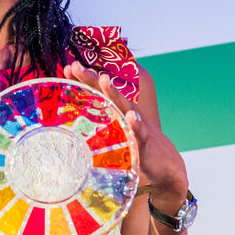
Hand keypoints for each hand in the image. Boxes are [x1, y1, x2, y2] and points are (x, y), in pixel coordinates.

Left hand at [62, 62, 188, 204]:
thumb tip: (71, 129)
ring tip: (103, 79)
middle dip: (92, 78)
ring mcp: (137, 126)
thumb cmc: (137, 147)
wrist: (167, 168)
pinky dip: (136, 124)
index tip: (68, 68)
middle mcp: (126, 113)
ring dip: (114, 93)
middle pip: (107, 93)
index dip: (84, 80)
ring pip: (124, 106)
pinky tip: (131, 116)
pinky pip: (141, 133)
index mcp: (117, 111)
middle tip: (76, 65)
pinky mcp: (146, 143)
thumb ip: (97, 129)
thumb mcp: (115, 135)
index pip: (98, 92)